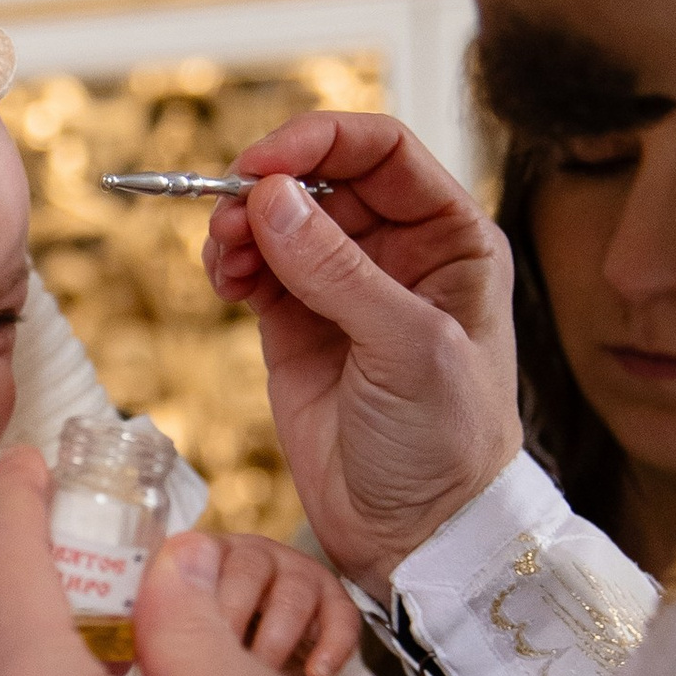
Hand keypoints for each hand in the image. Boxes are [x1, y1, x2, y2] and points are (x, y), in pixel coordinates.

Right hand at [203, 111, 520, 596]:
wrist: (416, 532)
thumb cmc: (446, 444)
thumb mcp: (406, 348)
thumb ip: (336, 271)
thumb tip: (270, 198)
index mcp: (451, 240)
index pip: (383, 152)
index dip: (320, 142)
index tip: (262, 162)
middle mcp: (398, 253)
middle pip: (320, 178)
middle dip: (269, 187)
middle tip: (230, 218)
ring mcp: (343, 288)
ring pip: (280, 219)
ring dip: (241, 224)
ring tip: (224, 257)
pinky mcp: (296, 326)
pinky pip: (255, 267)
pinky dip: (231, 262)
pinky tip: (226, 280)